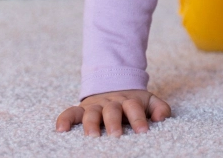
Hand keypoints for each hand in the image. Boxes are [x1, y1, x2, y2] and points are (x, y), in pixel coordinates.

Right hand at [55, 89, 170, 136]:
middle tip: (116, 136)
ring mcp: (95, 105)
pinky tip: (61, 129)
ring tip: (91, 136)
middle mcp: (111, 102)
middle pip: (112, 110)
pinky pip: (71, 112)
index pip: (134, 108)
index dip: (138, 119)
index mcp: (129, 100)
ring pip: (92, 112)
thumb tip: (162, 118)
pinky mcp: (82, 109)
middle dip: (114, 123)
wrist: (115, 85)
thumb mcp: (149, 101)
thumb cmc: (133, 103)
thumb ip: (159, 108)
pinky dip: (65, 119)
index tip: (143, 131)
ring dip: (91, 123)